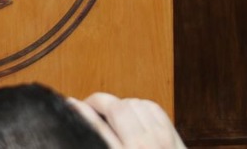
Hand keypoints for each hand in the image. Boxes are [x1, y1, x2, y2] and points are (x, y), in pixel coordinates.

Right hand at [69, 93, 186, 148]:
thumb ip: (102, 146)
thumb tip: (86, 131)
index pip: (98, 128)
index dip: (81, 112)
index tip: (70, 105)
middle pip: (118, 108)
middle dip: (99, 102)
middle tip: (89, 106)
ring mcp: (164, 143)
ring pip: (137, 104)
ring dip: (120, 104)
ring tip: (110, 112)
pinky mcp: (176, 142)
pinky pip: (155, 110)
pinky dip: (141, 107)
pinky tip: (133, 115)